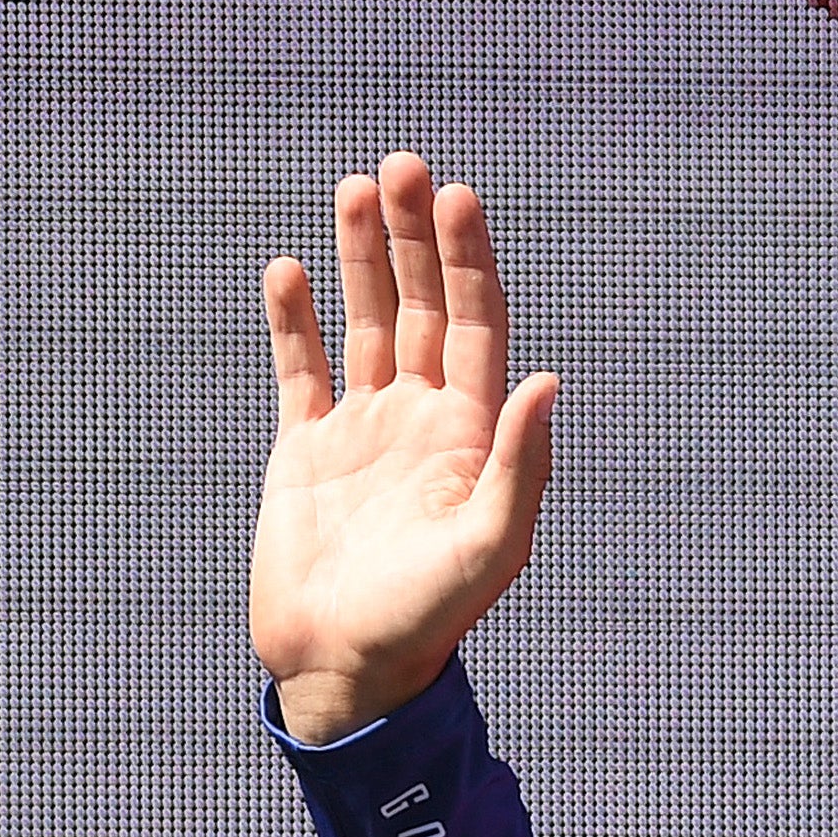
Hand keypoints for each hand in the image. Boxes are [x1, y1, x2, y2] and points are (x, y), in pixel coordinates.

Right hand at [254, 155, 562, 741]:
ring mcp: (364, 430)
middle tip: (405, 166)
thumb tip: (547, 378)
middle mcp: (423, 420)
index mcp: (472, 435)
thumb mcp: (485, 548)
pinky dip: (294, 321)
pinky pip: (301, 369)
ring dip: (363, 258)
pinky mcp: (306, 451)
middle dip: (415, 238)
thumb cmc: (425, 621)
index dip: (468, 260)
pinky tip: (290, 269)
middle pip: (425, 305)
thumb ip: (518, 466)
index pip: (477, 324)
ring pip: (368, 322)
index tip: (456, 198)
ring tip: (358, 187)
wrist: (345, 670)